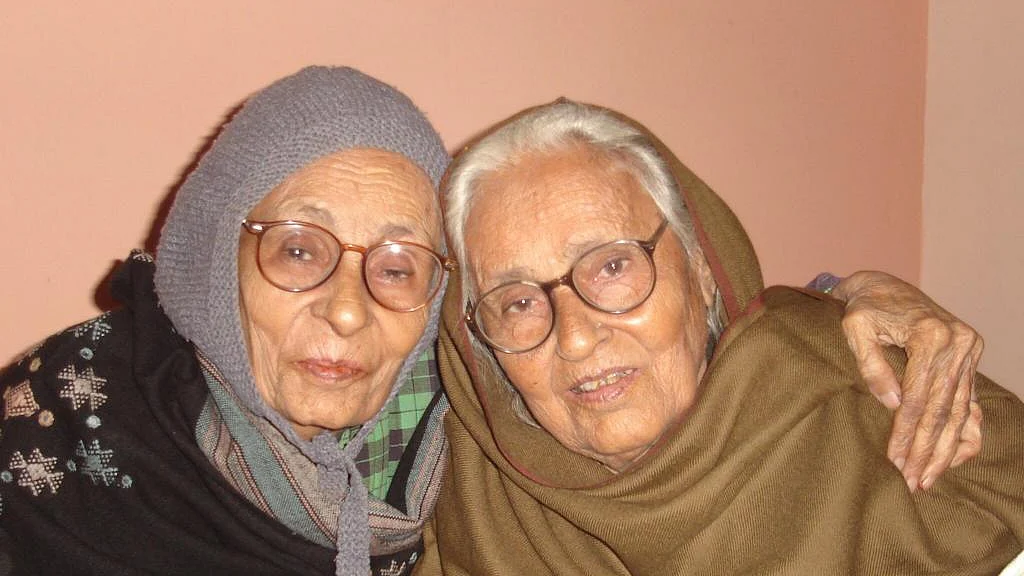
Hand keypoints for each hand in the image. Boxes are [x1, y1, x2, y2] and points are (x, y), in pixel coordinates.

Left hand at [831, 271, 983, 491]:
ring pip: (959, 410)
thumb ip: (871, 364)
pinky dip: (963, 431)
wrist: (884, 286)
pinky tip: (953, 459)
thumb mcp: (854, 327)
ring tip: (928, 479)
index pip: (918, 397)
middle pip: (942, 409)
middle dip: (927, 450)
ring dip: (944, 449)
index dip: (906, 432)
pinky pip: (970, 402)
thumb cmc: (863, 308)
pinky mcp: (969, 357)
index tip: (894, 460)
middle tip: (913, 482)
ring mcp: (968, 350)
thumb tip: (892, 404)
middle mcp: (957, 343)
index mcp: (930, 335)